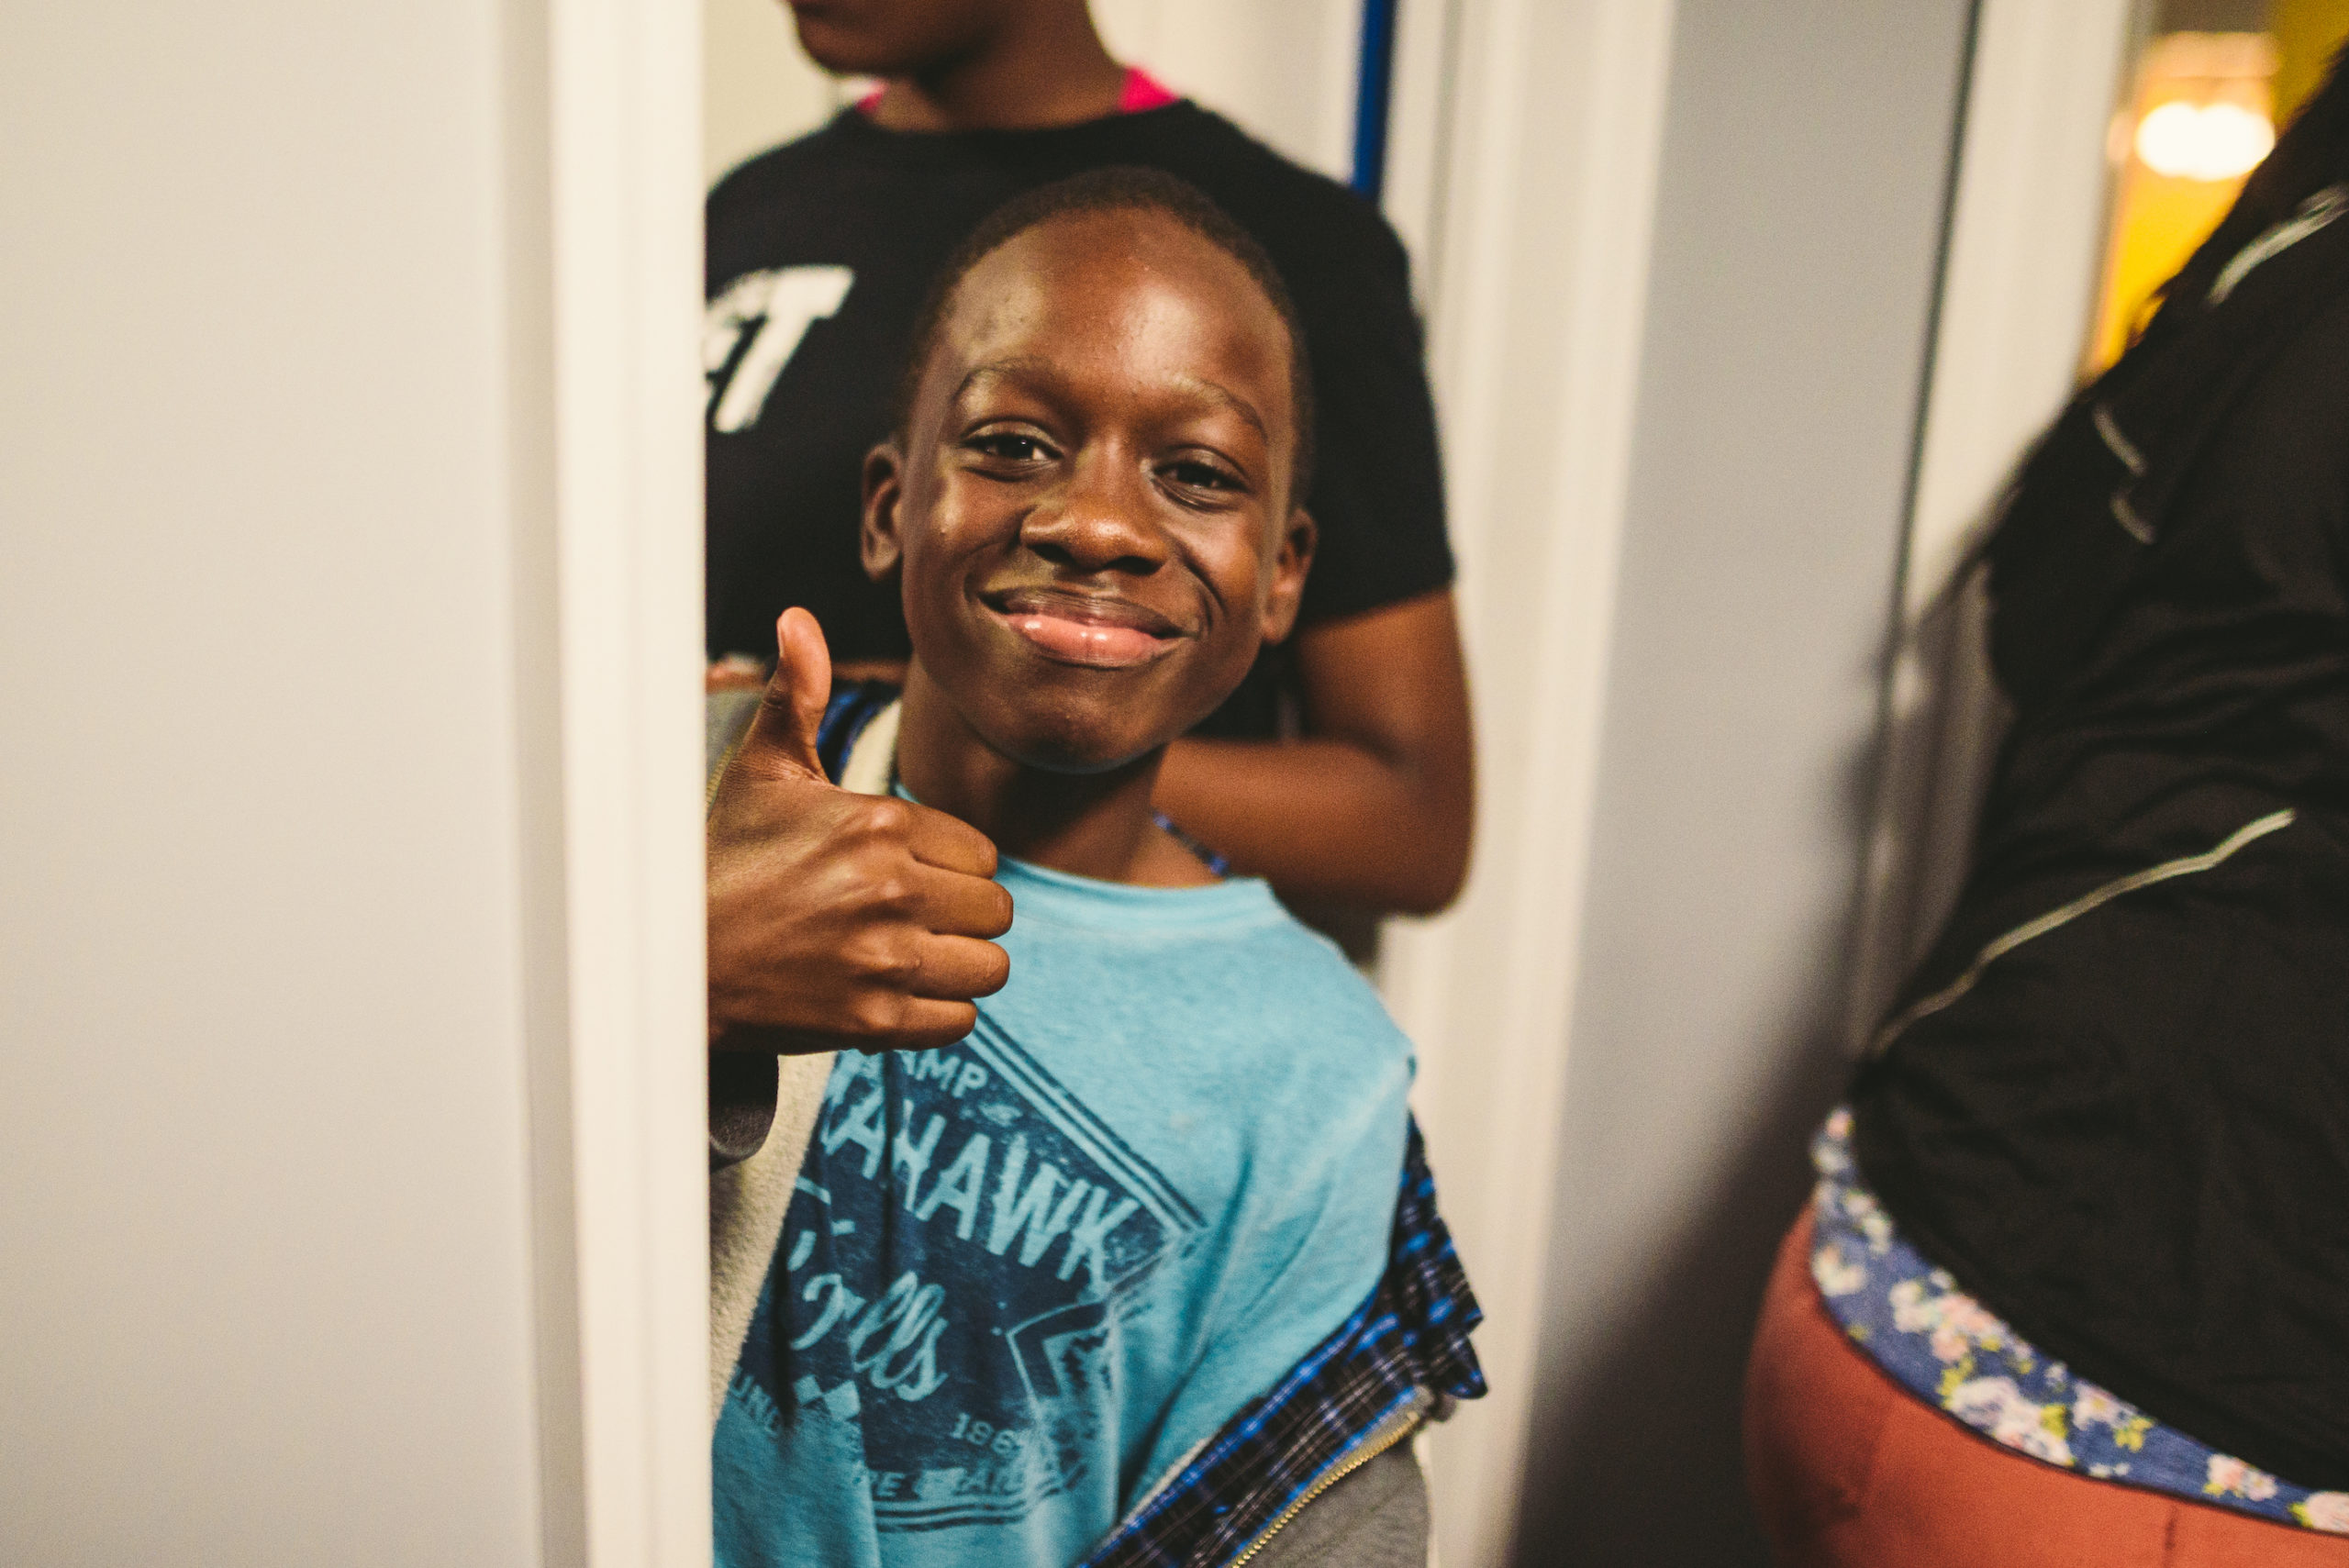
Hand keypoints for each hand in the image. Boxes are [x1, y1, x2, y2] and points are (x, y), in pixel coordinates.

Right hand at [707, 609, 1011, 1053]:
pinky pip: (959, 1022)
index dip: (951, 864)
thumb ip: (799, 695)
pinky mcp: (874, 1021)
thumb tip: (799, 621)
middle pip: (996, 909)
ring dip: (960, 964)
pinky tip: (896, 993)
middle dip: (963, 913)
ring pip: (990, 966)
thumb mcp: (762, 771)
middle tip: (914, 916)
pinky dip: (939, 1013)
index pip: (981, 853)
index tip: (907, 871)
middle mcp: (889, 890)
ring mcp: (884, 960)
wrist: (671, 960)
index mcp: (877, 824)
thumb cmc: (723, 861)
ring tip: (914, 954)